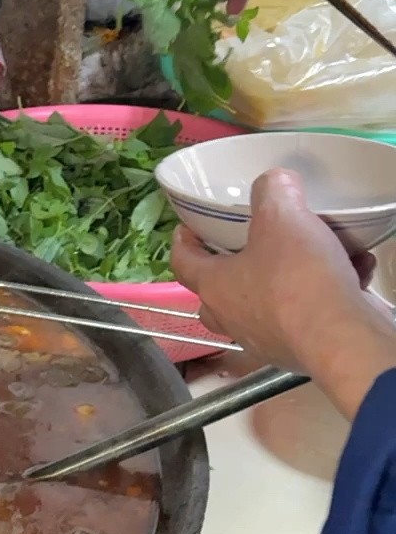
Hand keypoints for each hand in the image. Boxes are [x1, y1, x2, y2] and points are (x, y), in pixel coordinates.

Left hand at [172, 170, 395, 420]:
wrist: (338, 336)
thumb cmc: (295, 278)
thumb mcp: (281, 216)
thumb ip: (273, 191)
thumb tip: (275, 182)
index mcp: (216, 287)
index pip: (183, 263)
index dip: (183, 242)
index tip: (186, 228)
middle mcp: (233, 319)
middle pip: (218, 295)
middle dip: (228, 272)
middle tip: (244, 250)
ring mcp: (264, 340)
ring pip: (264, 306)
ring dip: (285, 280)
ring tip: (314, 254)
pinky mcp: (298, 351)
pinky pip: (305, 316)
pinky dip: (322, 294)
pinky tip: (351, 273)